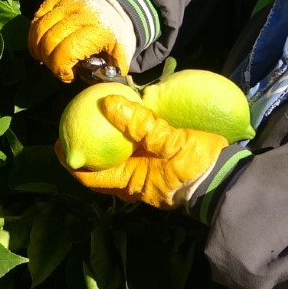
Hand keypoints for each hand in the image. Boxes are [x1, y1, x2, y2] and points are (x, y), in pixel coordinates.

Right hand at [27, 0, 135, 82]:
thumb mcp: (120, 56)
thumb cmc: (116, 35)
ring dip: (37, 47)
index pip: (66, 52)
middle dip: (48, 60)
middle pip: (49, 40)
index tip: (67, 75)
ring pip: (39, 27)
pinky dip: (35, 32)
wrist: (117, 4)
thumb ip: (108, 74)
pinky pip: (38, 15)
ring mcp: (69, 1)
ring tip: (44, 57)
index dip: (60, 69)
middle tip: (54, 67)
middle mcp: (81, 13)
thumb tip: (97, 90)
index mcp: (98, 30)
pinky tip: (41, 43)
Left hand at [61, 95, 228, 209]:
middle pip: (101, 170)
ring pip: (117, 163)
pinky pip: (134, 157)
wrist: (229, 179)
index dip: (71, 161)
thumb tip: (108, 103)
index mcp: (133, 182)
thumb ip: (141, 124)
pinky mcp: (160, 170)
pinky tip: (126, 122)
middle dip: (86, 151)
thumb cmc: (200, 166)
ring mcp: (148, 179)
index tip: (58, 142)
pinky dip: (125, 142)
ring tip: (97, 121)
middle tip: (75, 126)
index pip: (91, 177)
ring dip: (106, 146)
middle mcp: (136, 185)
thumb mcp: (171, 142)